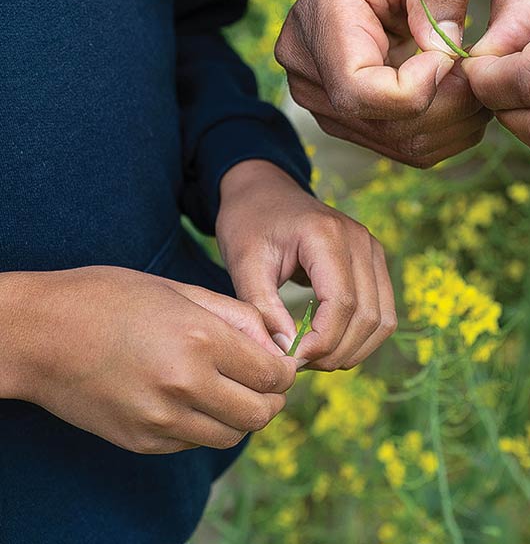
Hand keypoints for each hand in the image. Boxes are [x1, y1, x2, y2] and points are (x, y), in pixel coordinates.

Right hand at [1, 266, 295, 452]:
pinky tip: (191, 397)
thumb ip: (237, 317)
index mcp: (200, 340)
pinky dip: (205, 424)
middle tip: (262, 377)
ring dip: (240, 415)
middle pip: (261, 414)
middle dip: (271, 397)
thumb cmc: (110, 298)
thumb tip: (276, 344)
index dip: (285, 369)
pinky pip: (194, 443)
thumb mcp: (180, 290)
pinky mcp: (141, 441)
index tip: (279, 361)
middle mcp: (185, 386)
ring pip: (231, 435)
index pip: (273, 375)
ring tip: (228, 387)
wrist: (41, 334)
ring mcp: (161, 420)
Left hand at [216, 160, 396, 370]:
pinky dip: (362, 337)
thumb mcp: (244, 263)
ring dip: (352, 349)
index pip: (342, 304)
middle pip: (367, 316)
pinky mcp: (374, 260)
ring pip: (382, 320)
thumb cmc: (249, 222)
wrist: (263, 191)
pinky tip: (329, 344)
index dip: (321, 342)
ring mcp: (372, 248)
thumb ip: (263, 309)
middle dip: (335, 352)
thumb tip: (287, 354)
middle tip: (298, 364)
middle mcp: (359, 239)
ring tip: (313, 358)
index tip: (290, 360)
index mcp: (326, 234)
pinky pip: (382, 311)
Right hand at [275, 0, 489, 167]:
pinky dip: (446, 130)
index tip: (453, 52)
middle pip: (386, 124)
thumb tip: (445, 43)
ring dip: (454, 120)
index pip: (360, 91)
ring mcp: (325, 107)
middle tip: (478, 67)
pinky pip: (407, 148)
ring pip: (403, 144)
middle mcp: (309, 77)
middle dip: (450, 104)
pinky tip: (457, 94)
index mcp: (318, 25)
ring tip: (471, 76)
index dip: (420, 87)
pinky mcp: (351, 124)